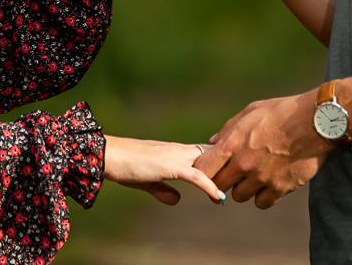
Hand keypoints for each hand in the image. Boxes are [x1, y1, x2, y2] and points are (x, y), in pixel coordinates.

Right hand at [103, 135, 225, 205]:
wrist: (111, 155)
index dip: (219, 161)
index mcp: (175, 152)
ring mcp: (175, 156)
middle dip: (228, 166)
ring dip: (223, 176)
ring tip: (235, 190)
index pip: (204, 153)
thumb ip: (163, 190)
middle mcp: (179, 151)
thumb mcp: (148, 181)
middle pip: (212, 154)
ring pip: (207, 162)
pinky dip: (209, 186)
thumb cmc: (126, 166)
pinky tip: (218, 197)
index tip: (231, 173)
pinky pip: (195, 176)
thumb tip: (177, 200)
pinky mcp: (170, 166)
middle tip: (240, 180)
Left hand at [193, 91, 334, 208]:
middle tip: (233, 172)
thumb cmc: (282, 111)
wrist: (316, 122)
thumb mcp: (251, 111)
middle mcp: (244, 164)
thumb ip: (229, 129)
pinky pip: (261, 203)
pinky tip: (268, 183)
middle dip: (222, 180)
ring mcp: (262, 178)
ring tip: (254, 174)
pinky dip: (263, 196)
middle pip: (219, 186)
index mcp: (233, 143)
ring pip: (239, 196)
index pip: (203, 169)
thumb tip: (212, 142)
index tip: (209, 169)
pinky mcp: (280, 188)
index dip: (203, 171)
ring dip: (243, 188)